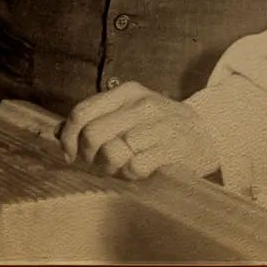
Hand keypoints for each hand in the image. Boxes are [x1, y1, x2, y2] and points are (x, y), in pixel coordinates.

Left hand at [58, 81, 218, 181]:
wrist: (209, 132)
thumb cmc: (161, 125)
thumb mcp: (129, 110)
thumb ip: (96, 117)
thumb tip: (57, 132)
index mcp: (127, 92)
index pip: (82, 112)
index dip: (68, 137)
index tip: (69, 153)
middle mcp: (142, 105)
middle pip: (93, 134)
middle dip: (88, 155)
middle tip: (96, 163)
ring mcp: (158, 126)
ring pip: (112, 152)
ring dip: (109, 167)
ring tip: (118, 167)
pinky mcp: (171, 149)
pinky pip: (134, 167)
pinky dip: (129, 175)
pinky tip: (136, 171)